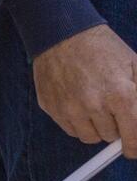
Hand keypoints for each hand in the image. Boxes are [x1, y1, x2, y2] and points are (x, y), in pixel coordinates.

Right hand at [34, 25, 136, 154]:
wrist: (62, 32)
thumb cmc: (103, 48)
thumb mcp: (136, 65)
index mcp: (121, 95)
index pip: (133, 137)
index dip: (134, 146)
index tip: (132, 148)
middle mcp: (94, 105)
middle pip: (111, 136)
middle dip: (116, 127)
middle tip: (112, 109)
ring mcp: (69, 107)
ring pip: (89, 137)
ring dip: (96, 127)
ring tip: (95, 106)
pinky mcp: (51, 106)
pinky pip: (69, 129)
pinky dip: (77, 122)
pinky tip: (78, 102)